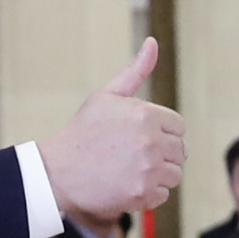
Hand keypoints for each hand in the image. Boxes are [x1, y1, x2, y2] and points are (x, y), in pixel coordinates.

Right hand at [39, 39, 186, 214]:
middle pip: (180, 152)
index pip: (178, 127)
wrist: (57, 171)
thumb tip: (153, 42)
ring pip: (174, 174)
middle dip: (162, 153)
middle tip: (134, 155)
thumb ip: (135, 71)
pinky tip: (127, 184)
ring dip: (158, 174)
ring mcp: (147, 170)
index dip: (162, 132)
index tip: (141, 137)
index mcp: (146, 115)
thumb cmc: (83, 131)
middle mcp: (151, 142)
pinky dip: (149, 193)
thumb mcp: (107, 96)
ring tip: (131, 169)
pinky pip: (163, 195)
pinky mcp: (142, 194)